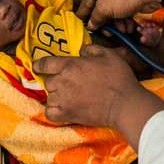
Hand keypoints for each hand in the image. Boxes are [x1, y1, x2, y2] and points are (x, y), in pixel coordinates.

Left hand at [34, 45, 163, 140]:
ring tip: (69, 96)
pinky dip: (53, 111)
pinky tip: (63, 108)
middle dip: (56, 81)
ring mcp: (63, 100)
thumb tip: (82, 51)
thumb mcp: (108, 54)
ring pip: (49, 97)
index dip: (40, 64)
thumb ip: (91, 49)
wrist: (124, 104)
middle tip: (70, 83)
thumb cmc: (118, 77)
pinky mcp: (67, 115)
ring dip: (56, 96)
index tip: (39, 66)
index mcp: (69, 65)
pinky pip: (50, 113)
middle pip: (48, 81)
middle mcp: (62, 82)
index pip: (44, 63)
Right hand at [76, 0, 158, 30]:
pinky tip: (129, 28)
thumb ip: (95, 19)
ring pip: (113, 12)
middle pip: (100, 8)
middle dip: (105, 22)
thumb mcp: (104, 9)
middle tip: (106, 33)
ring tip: (123, 31)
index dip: (84, 15)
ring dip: (117, 24)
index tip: (82, 26)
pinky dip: (125, 20)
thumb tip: (91, 26)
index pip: (86, 1)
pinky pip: (123, 12)